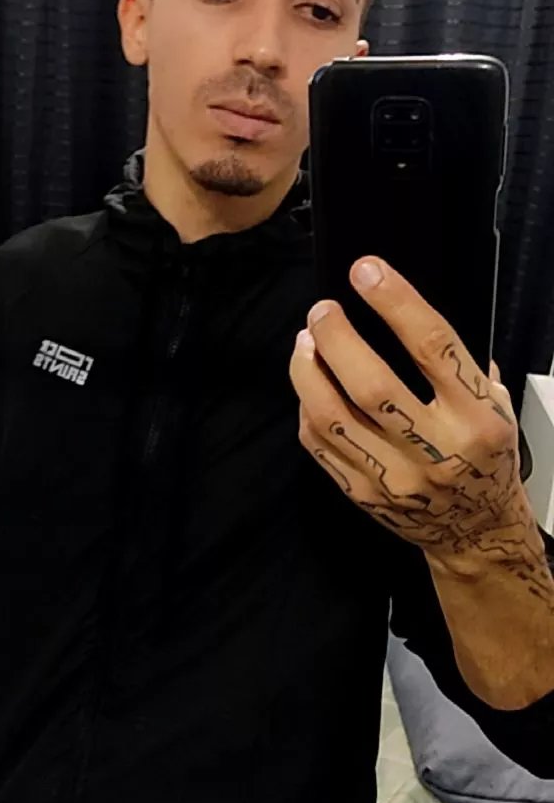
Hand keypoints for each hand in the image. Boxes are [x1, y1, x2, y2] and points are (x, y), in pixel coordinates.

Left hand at [289, 256, 522, 567]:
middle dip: (337, 337)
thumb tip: (405, 307)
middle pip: (372, 384)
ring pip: (334, 417)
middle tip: (322, 311)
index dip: (395, 303)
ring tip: (305, 341)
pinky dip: (307, 407)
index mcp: (477, 418)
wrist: (477, 531)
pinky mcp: (364, 495)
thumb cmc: (485, 458)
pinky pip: (321, 446)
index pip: (432, 348)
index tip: (366, 271)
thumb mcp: (498, 407)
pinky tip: (308, 384)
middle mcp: (437, 449)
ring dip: (309, 371)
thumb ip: (462, 364)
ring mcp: (397, 477)